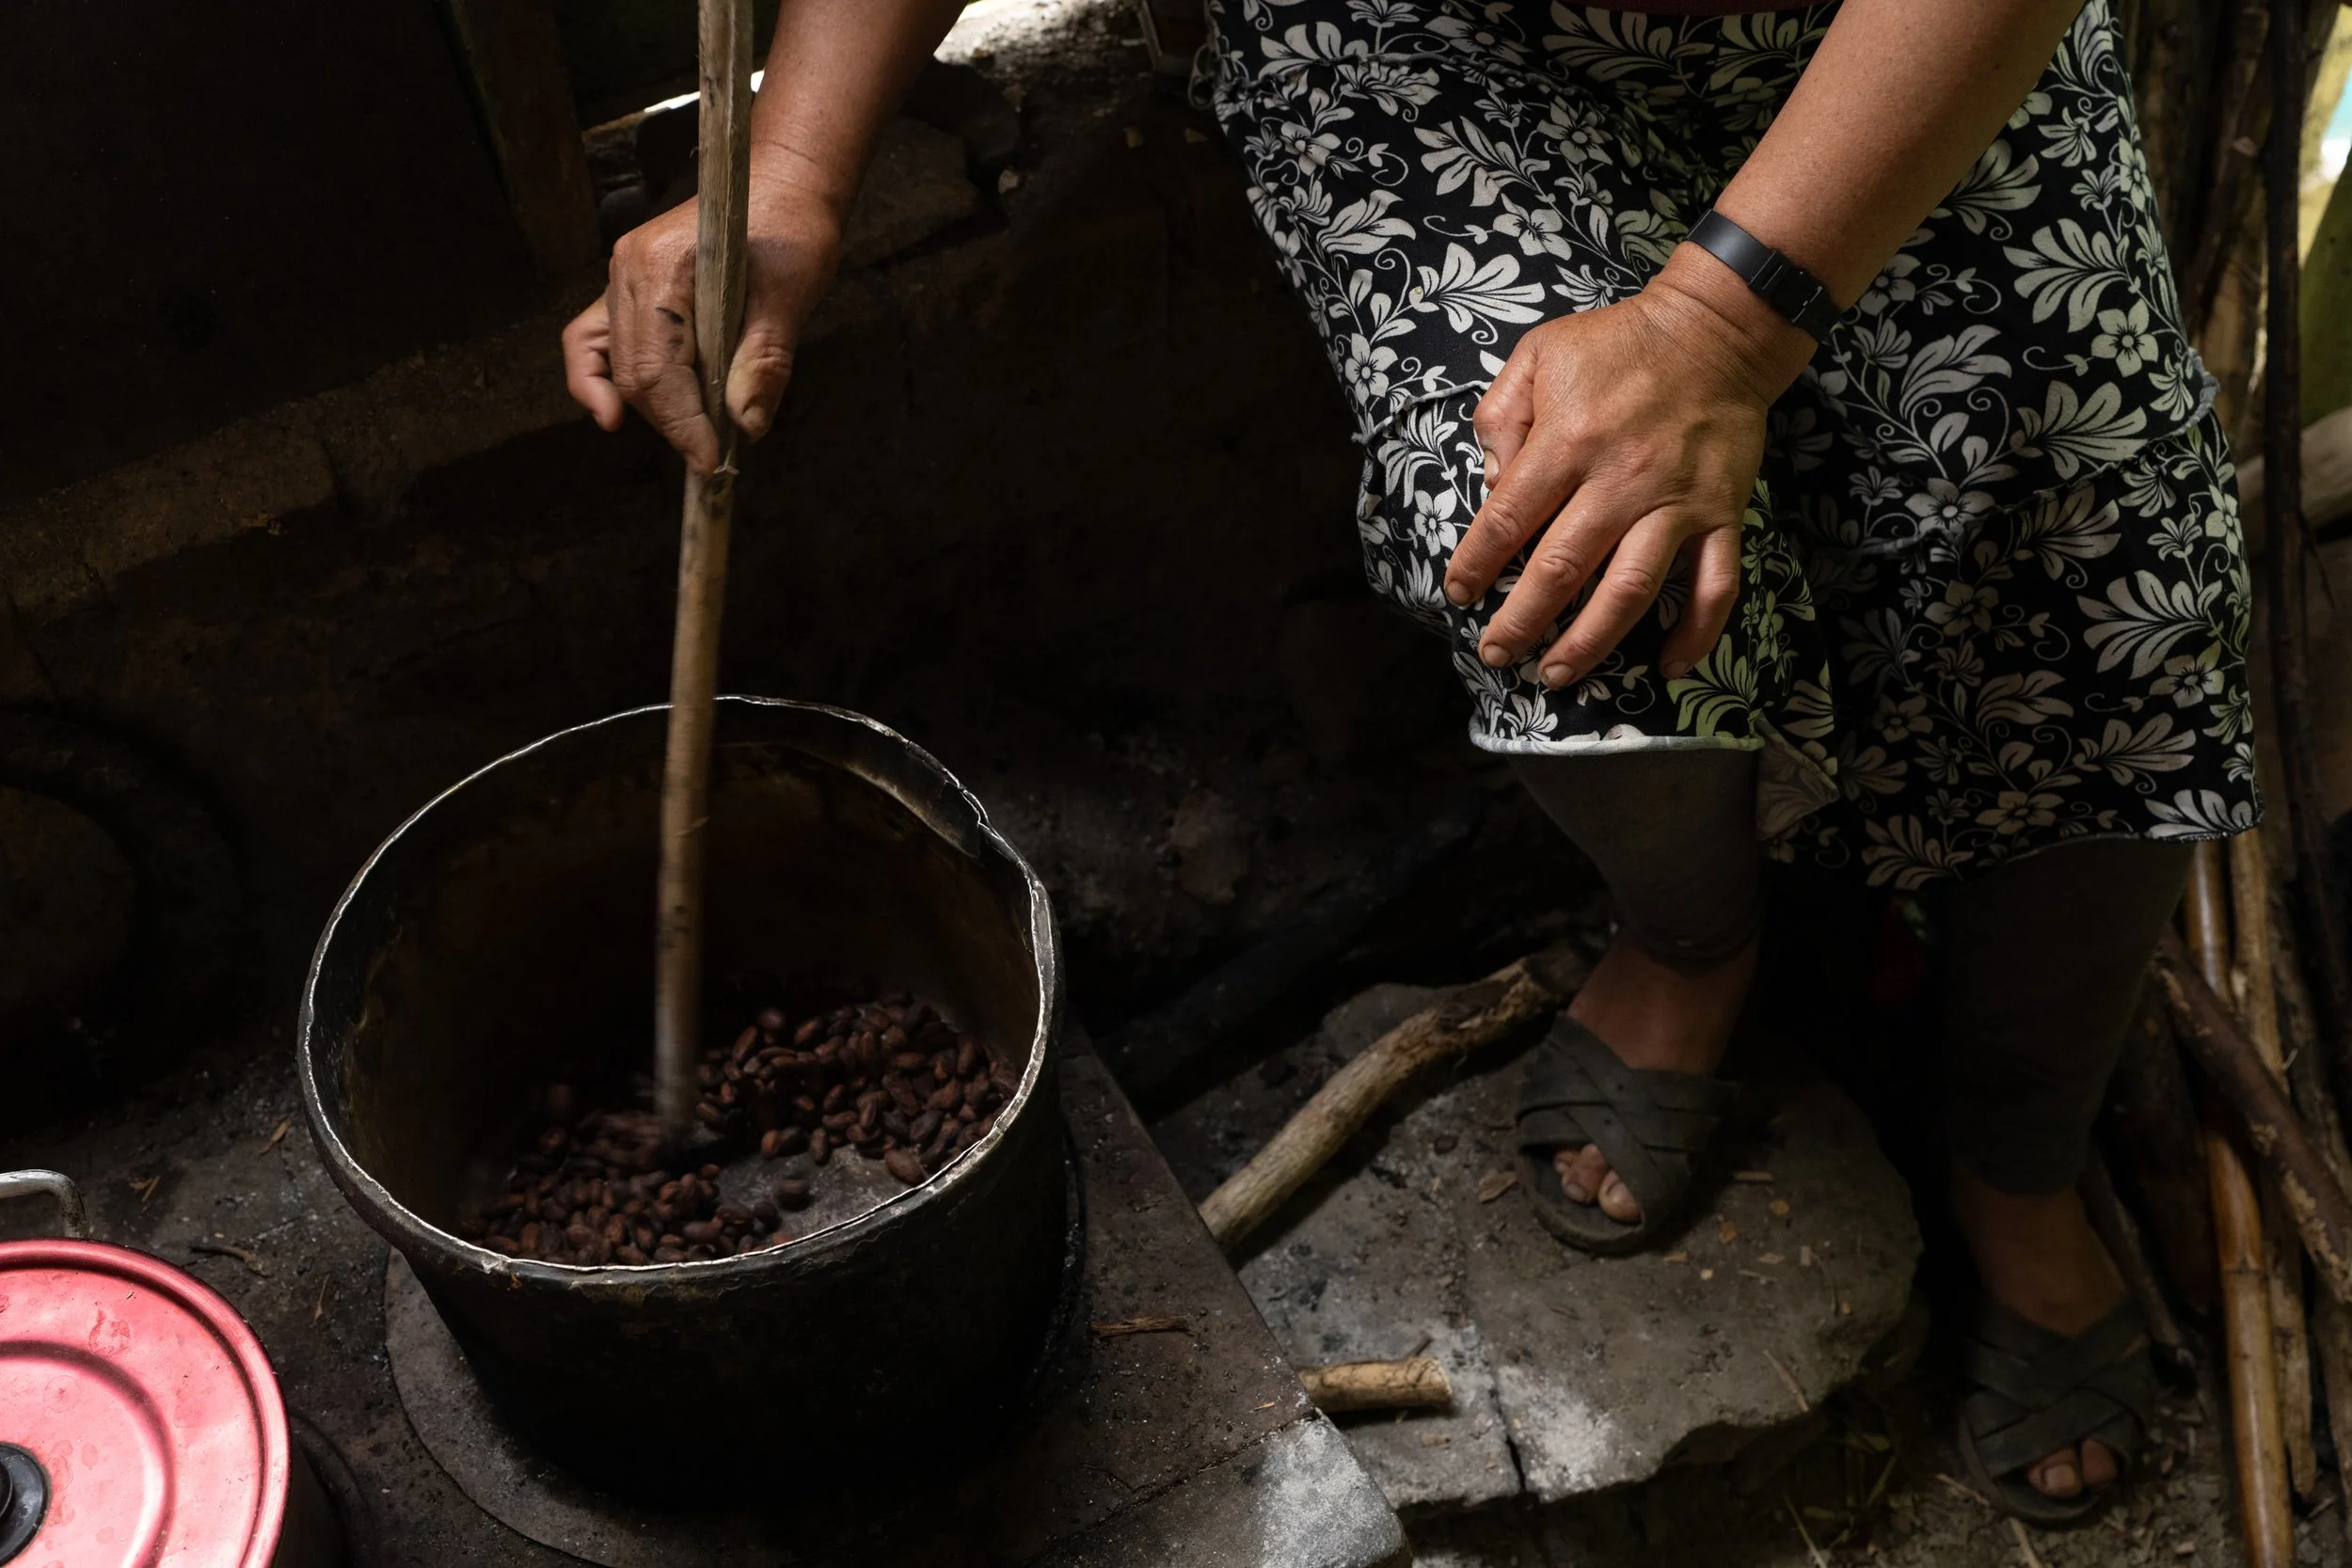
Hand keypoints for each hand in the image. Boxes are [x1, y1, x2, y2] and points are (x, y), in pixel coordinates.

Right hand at [562, 183, 842, 471]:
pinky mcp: (629, 287)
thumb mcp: (791, 294)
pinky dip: (600, 378)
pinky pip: (596, 340)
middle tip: (712, 456)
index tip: (711, 460)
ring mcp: (621, 276)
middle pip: (633, 372)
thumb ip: (765, 360)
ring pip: (614, 363)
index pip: (657, 368)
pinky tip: (613, 413)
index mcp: (662, 265)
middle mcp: (628, 268)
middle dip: (671, 422)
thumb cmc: (790, 228)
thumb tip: (746, 425)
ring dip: (648, 408)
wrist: (783, 183)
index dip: (682, 424)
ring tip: (688, 437)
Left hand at [1442, 247, 1815, 686]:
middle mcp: (1620, 480)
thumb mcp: (1539, 354)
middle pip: (1561, 570)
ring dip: (1590, 643)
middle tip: (1497, 654)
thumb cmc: (1617, 344)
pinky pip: (1714, 586)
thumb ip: (1502, 417)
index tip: (1459, 595)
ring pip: (1630, 592)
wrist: (1717, 329)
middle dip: (1522, 622)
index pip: (1508, 521)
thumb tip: (1492, 484)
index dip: (1477, 566)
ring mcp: (1676, 503)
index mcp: (1567, 441)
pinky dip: (1696, 634)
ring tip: (1557, 675)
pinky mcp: (1721, 514)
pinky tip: (1668, 668)